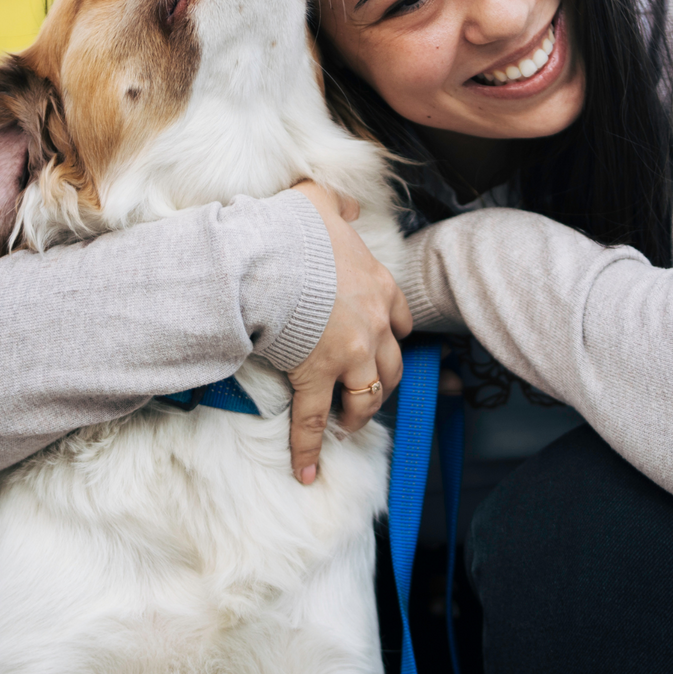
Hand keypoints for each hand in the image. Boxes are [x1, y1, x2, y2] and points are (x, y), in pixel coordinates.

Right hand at [288, 181, 411, 483]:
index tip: (387, 345)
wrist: (271, 256)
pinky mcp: (316, 377)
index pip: (401, 320)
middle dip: (382, 383)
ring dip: (358, 415)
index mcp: (378, 287)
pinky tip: (307, 471)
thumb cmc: (293, 230)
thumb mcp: (321, 202)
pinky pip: (314, 421)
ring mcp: (348, 355)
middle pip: (391, 366)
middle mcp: (374, 326)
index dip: (394, 336)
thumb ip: (339, 204)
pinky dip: (310, 449)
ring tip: (347, 428)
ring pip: (366, 397)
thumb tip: (347, 204)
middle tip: (368, 394)